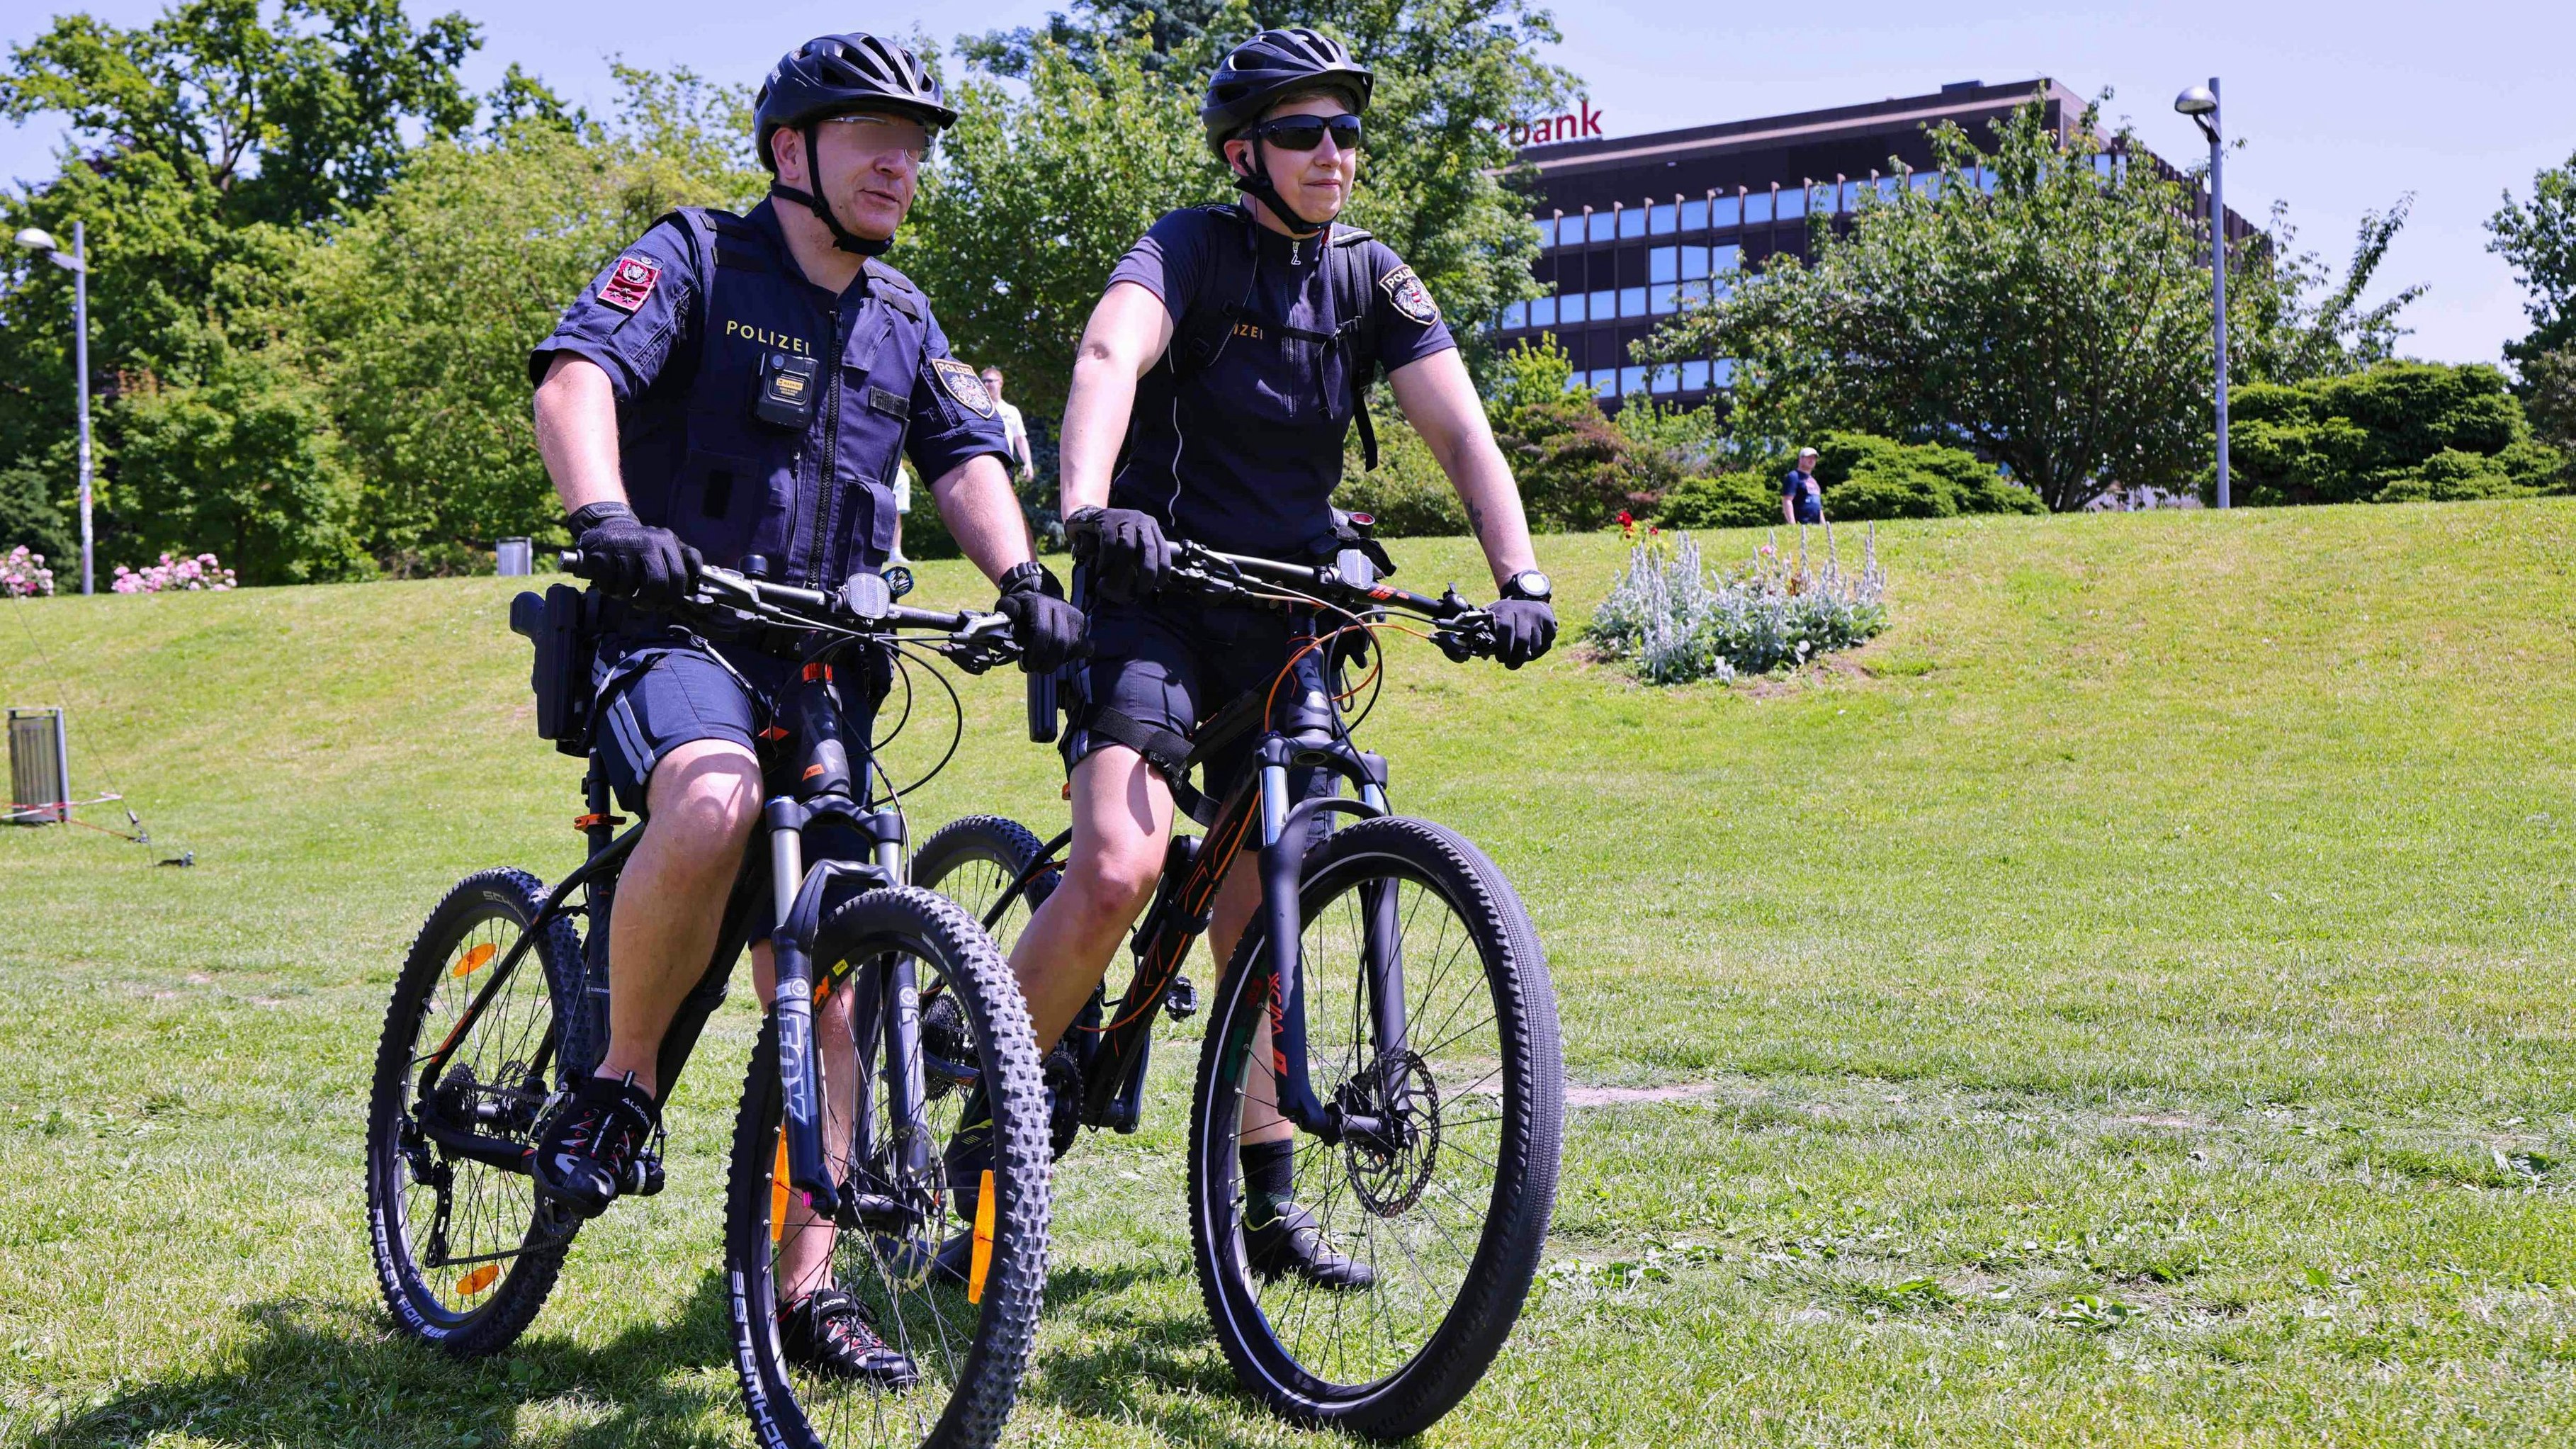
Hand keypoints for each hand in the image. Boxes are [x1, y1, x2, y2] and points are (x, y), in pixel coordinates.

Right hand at [569, 502, 699, 604]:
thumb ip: (687, 561)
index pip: (678, 576)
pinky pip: (610, 585)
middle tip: (645, 605)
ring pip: (631, 587)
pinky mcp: (601, 554)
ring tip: (625, 590)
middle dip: (651, 601)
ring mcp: (624, 546)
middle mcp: (648, 541)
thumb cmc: (642, 545)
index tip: (666, 605)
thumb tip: (696, 586)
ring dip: (627, 595)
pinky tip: (611, 582)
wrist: (608, 526)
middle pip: (657, 583)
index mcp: (667, 541)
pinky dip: (610, 590)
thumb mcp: (668, 546)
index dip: (673, 597)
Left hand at [996, 564, 1087, 672]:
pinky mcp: (1083, 624)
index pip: (1042, 630)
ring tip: (1045, 666)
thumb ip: (1006, 611)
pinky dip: (1071, 657)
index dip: (1035, 652)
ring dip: (1058, 661)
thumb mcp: (1010, 605)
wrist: (1040, 596)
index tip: (1026, 664)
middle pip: (1060, 641)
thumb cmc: (1022, 607)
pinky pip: (1082, 646)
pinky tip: (1059, 659)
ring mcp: (1074, 615)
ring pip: (1073, 646)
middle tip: (1036, 669)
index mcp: (1040, 603)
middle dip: (1047, 661)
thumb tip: (1005, 617)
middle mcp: (1061, 607)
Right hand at [1064, 505, 1170, 601]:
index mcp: (1151, 526)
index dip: (1163, 569)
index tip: (1158, 585)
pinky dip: (1106, 562)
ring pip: (1128, 547)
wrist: (1088, 516)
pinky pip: (1109, 544)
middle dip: (1148, 572)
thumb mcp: (1133, 542)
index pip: (1163, 549)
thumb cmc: (1115, 536)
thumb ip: (1141, 557)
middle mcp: (1141, 520)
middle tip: (1141, 590)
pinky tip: (1102, 572)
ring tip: (1117, 585)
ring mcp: (1124, 518)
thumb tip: (1147, 584)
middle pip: (1149, 548)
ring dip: (1123, 570)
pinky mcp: (1106, 520)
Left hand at [1487, 599, 1555, 669]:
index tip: (1500, 659)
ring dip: (1527, 657)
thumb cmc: (1507, 614)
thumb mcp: (1494, 617)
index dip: (1503, 648)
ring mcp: (1538, 617)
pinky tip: (1531, 650)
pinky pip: (1546, 645)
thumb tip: (1484, 656)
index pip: (1506, 629)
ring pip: (1535, 646)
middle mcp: (1524, 611)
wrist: (1529, 600)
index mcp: (1507, 610)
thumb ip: (1488, 634)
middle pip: (1522, 640)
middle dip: (1516, 658)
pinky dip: (1538, 652)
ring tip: (1521, 657)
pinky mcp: (1550, 623)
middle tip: (1511, 666)